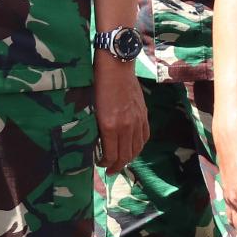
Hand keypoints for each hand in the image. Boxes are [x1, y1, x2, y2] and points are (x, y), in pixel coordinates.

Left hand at [94, 58, 147, 172]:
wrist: (116, 66)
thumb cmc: (97, 84)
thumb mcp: (92, 109)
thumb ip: (96, 127)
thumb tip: (96, 143)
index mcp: (110, 126)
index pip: (111, 155)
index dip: (105, 164)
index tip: (99, 165)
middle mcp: (126, 126)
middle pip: (125, 155)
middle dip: (117, 165)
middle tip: (109, 170)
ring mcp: (137, 120)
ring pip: (136, 147)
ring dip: (129, 158)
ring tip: (122, 162)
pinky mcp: (143, 114)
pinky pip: (145, 136)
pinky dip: (139, 146)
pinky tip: (134, 148)